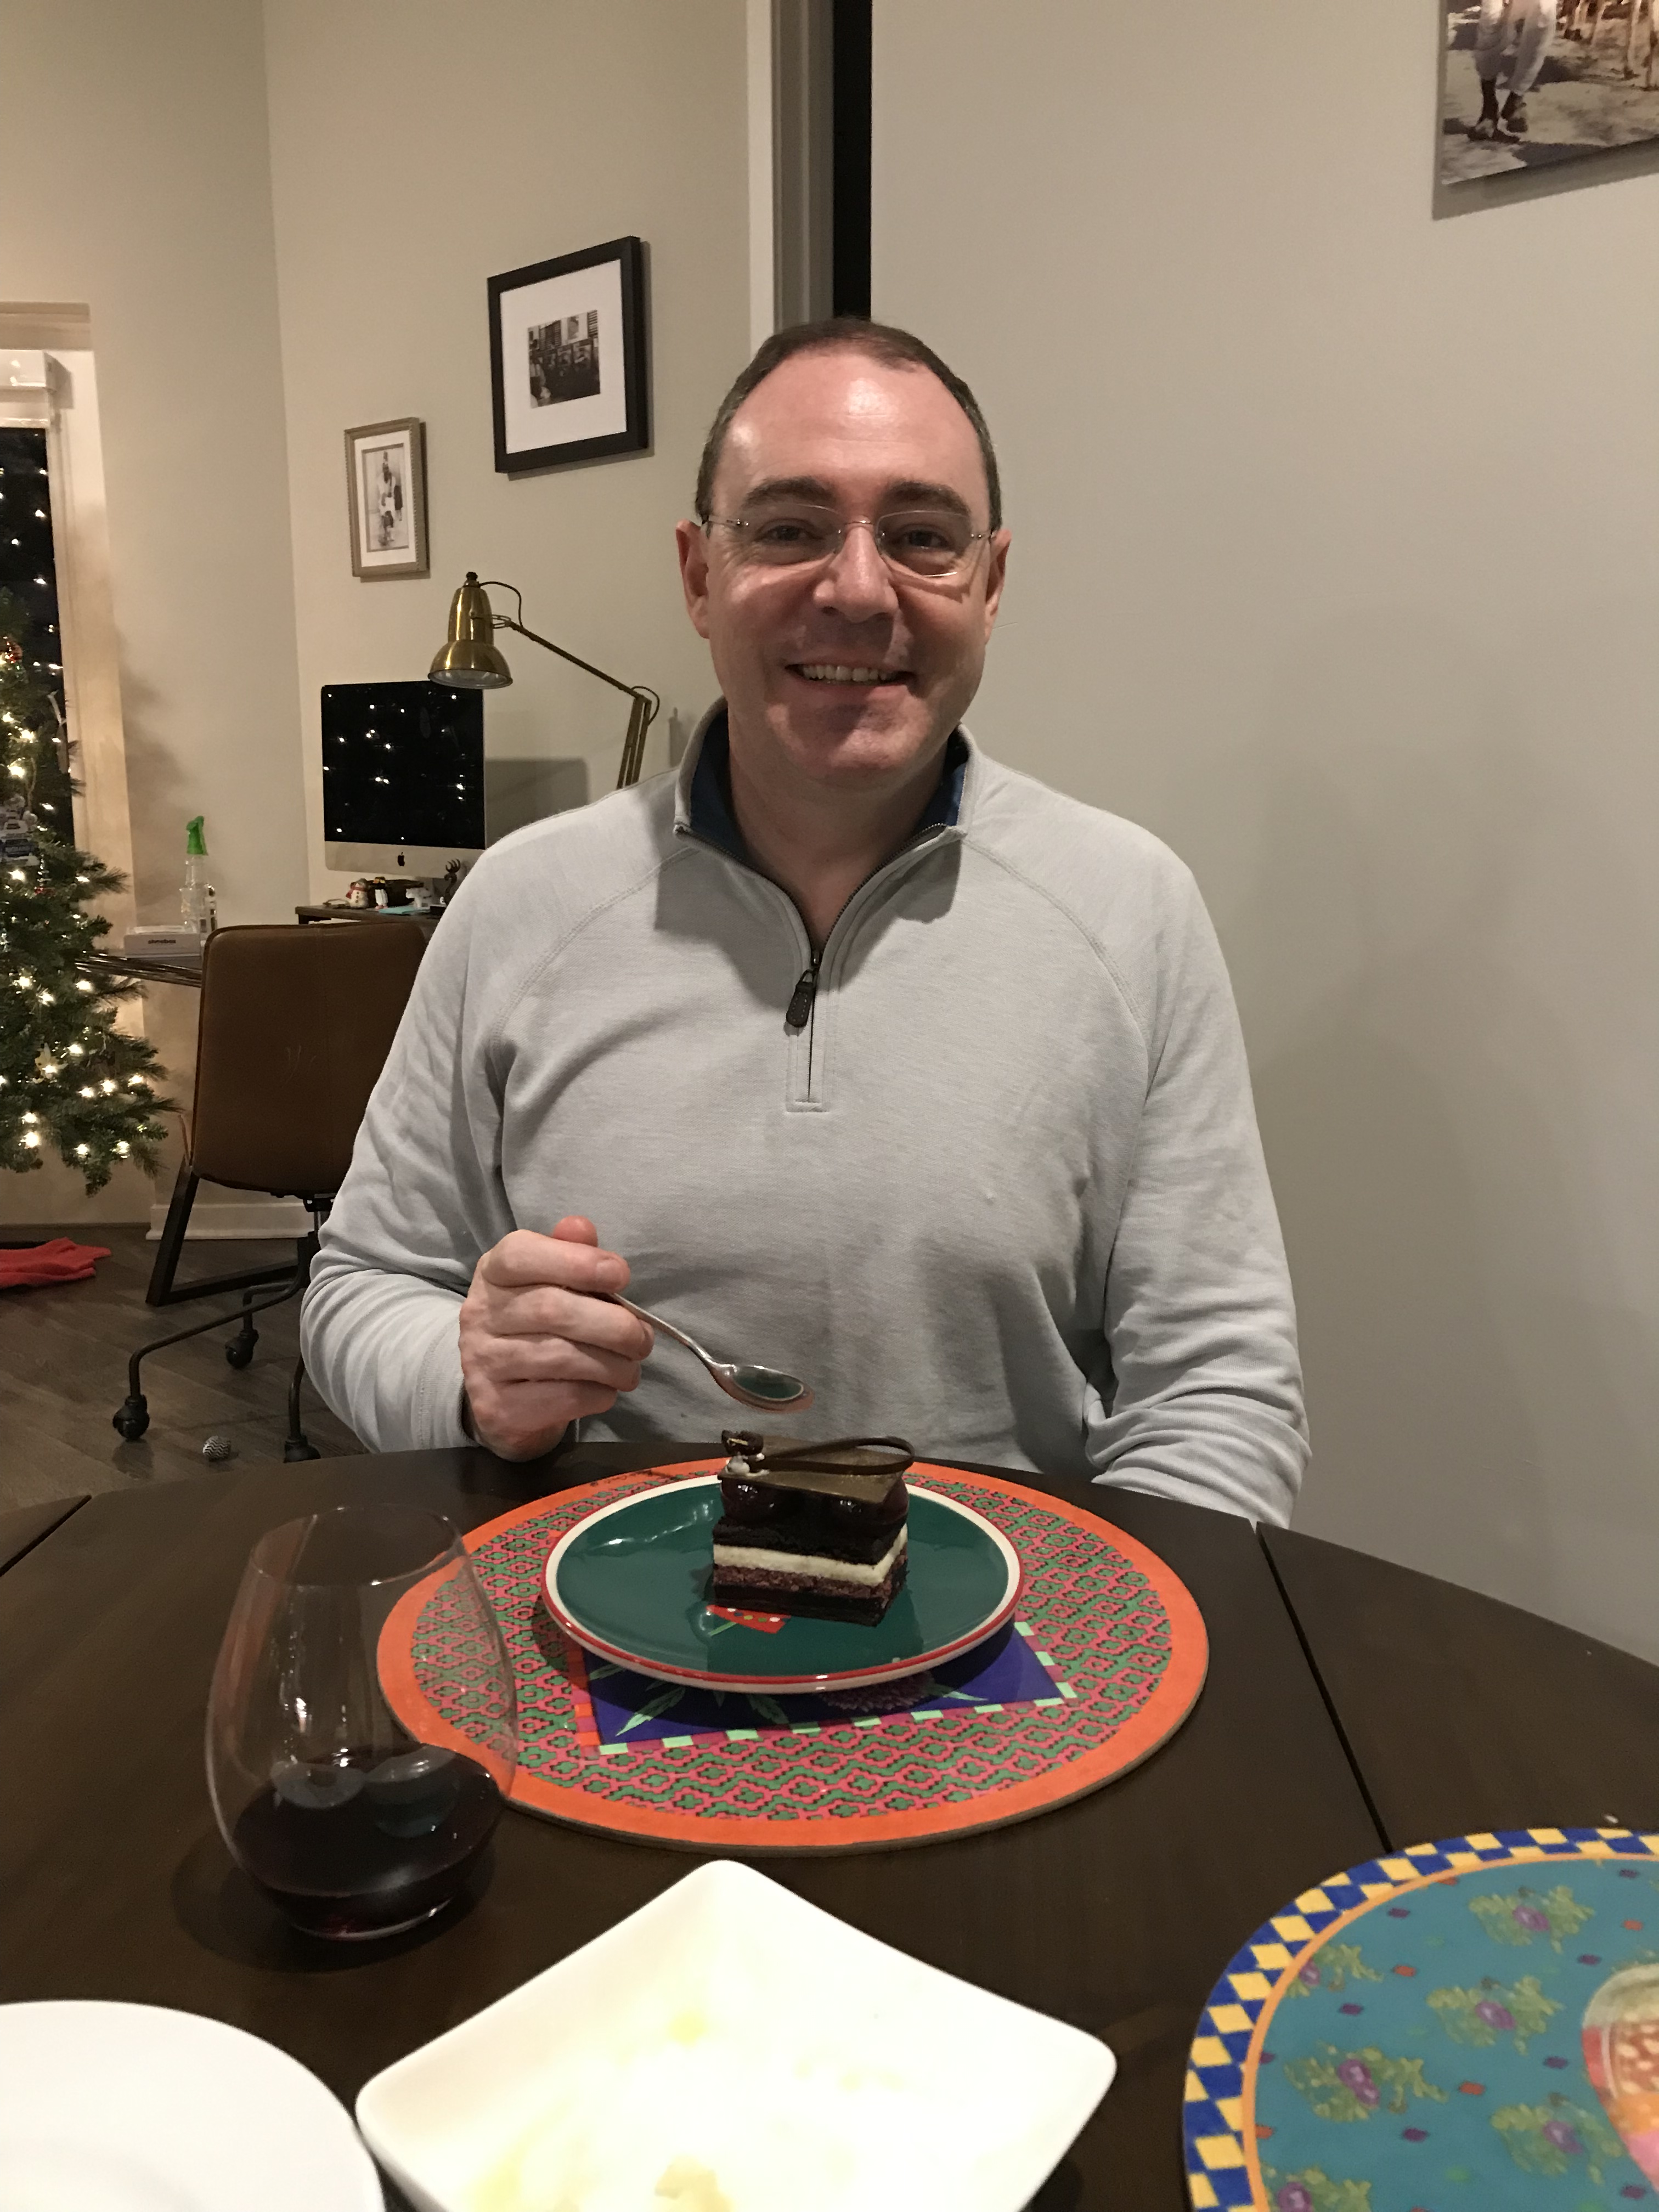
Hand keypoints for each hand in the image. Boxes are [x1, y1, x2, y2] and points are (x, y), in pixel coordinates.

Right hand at [458, 1216, 651, 1460]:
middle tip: (642, 1338)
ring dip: (613, 1363)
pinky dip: (598, 1392)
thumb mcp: (553, 1282)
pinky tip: (607, 1388)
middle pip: (552, 1309)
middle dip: (613, 1324)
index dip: (577, 1262)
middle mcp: (480, 1315)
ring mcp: (483, 1364)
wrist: (508, 1397)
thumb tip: (581, 1227)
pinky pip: (563, 1397)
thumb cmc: (541, 1326)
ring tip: (631, 1366)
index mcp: (493, 1273)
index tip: (621, 1274)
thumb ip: (571, 1253)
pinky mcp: (498, 1408)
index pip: (521, 1255)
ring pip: (561, 1357)